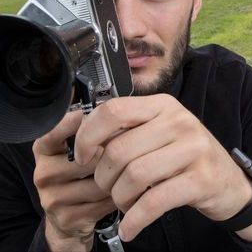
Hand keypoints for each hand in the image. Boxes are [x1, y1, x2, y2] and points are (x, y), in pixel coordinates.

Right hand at [33, 110, 115, 251]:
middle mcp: (42, 171)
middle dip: (112, 155)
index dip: (85, 124)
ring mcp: (51, 197)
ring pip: (99, 181)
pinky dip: (116, 196)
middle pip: (89, 158)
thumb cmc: (80, 171)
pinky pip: (103, 202)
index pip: (59, 130)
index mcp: (44, 147)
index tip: (104, 121)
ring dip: (117, 177)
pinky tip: (118, 191)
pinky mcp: (66, 217)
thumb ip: (90, 129)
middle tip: (127, 151)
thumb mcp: (78, 146)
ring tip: (123, 172)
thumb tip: (114, 114)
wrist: (68, 214)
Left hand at [74, 94, 251, 241]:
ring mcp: (193, 149)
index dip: (88, 135)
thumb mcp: (160, 132)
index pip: (114, 110)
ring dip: (120, 198)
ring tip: (125, 203)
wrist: (228, 181)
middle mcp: (179, 121)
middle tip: (109, 187)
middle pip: (118, 149)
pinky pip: (154, 202)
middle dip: (104, 177)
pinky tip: (130, 227)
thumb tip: (84, 143)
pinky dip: (135, 219)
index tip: (83, 156)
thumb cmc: (186, 156)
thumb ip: (127, 131)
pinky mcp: (200, 179)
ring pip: (133, 176)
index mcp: (163, 105)